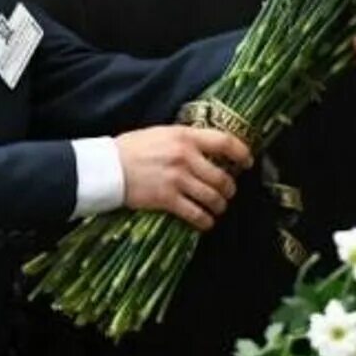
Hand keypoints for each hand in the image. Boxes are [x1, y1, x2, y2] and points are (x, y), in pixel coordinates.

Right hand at [116, 126, 253, 230]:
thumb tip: (208, 149)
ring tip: (217, 208)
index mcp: (185, 136)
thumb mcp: (161, 133)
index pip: (225, 142)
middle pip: (223, 177)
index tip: (248, 162)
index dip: (242, 153)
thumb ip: (185, 140)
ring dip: (220, 206)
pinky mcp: (168, 199)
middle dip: (230, 189)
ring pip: (214, 198)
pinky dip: (205, 221)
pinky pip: (197, 214)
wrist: (107, 167)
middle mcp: (186, 157)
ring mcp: (178, 179)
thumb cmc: (132, 148)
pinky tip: (205, 222)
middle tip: (227, 193)